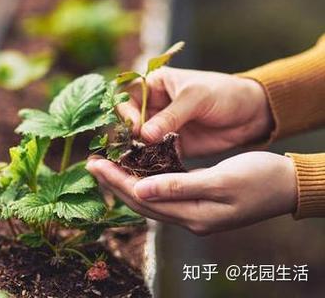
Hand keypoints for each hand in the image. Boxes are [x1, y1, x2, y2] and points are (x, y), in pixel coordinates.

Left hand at [86, 152, 296, 234]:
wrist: (289, 185)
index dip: (116, 182)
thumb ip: (178, 187)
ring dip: (127, 181)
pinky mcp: (199, 201)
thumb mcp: (220, 181)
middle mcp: (190, 218)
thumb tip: (139, 190)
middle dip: (115, 182)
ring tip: (107, 165)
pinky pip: (164, 192)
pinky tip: (137, 169)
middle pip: (142, 201)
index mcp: (194, 216)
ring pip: (151, 198)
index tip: (95, 164)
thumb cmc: (259, 179)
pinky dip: (147, 180)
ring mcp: (195, 212)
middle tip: (91, 163)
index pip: (143, 199)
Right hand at [119, 67, 273, 156]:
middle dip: (127, 138)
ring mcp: (160, 127)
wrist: (253, 113)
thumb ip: (170, 116)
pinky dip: (152, 163)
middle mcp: (152, 106)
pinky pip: (155, 155)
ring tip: (137, 165)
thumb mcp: (196, 98)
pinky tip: (152, 172)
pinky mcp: (171, 145)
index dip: (127, 115)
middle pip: (128, 123)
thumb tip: (144, 135)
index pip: (127, 99)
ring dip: (137, 153)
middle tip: (131, 152)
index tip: (136, 129)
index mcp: (153, 85)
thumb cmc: (224, 93)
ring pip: (138, 141)